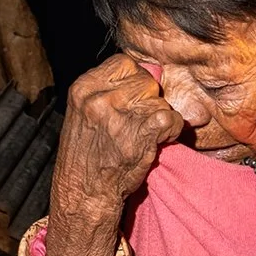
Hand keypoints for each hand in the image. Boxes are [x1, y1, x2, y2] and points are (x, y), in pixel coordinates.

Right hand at [44, 56, 183, 255]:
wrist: (84, 193)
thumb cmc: (87, 155)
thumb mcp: (86, 113)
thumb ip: (112, 90)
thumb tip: (153, 70)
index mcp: (83, 88)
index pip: (124, 62)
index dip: (135, 79)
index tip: (133, 99)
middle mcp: (99, 98)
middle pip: (145, 79)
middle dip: (149, 99)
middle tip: (139, 121)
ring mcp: (119, 116)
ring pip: (159, 99)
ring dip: (159, 116)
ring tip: (145, 135)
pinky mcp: (139, 135)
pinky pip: (170, 117)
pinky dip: (172, 129)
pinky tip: (161, 140)